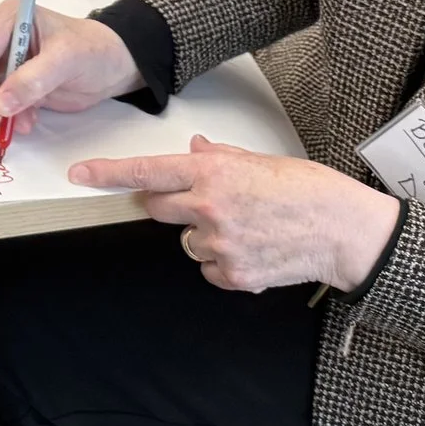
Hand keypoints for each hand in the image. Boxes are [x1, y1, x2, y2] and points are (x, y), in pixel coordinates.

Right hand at [0, 2, 138, 128]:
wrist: (111, 65)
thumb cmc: (93, 51)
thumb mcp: (67, 59)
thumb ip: (33, 80)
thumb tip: (0, 104)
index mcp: (8, 18)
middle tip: (8, 121)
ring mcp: (2, 59)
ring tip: (25, 121)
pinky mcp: (8, 80)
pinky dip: (3, 114)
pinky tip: (27, 118)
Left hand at [71, 136, 403, 293]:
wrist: (345, 231)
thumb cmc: (309, 190)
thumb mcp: (261, 160)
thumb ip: (219, 158)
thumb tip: (194, 150)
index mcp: (213, 173)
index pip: (147, 171)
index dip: (108, 173)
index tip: (79, 173)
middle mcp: (209, 208)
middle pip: (158, 207)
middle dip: (172, 203)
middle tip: (208, 201)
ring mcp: (220, 245)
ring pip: (185, 241)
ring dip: (203, 234)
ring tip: (245, 227)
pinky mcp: (234, 275)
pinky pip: (208, 268)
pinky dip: (223, 261)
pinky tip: (253, 249)